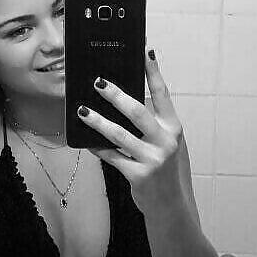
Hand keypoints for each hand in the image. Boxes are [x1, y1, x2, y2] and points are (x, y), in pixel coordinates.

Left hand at [77, 46, 190, 214]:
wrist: (172, 206)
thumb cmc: (168, 171)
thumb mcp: (169, 145)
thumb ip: (154, 126)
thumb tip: (125, 104)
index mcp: (174, 129)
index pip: (163, 94)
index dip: (153, 71)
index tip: (143, 49)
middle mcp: (166, 142)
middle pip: (137, 111)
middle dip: (116, 95)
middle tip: (98, 81)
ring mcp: (152, 159)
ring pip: (119, 135)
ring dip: (98, 121)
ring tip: (82, 110)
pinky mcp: (138, 176)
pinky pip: (112, 157)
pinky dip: (98, 148)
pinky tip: (87, 141)